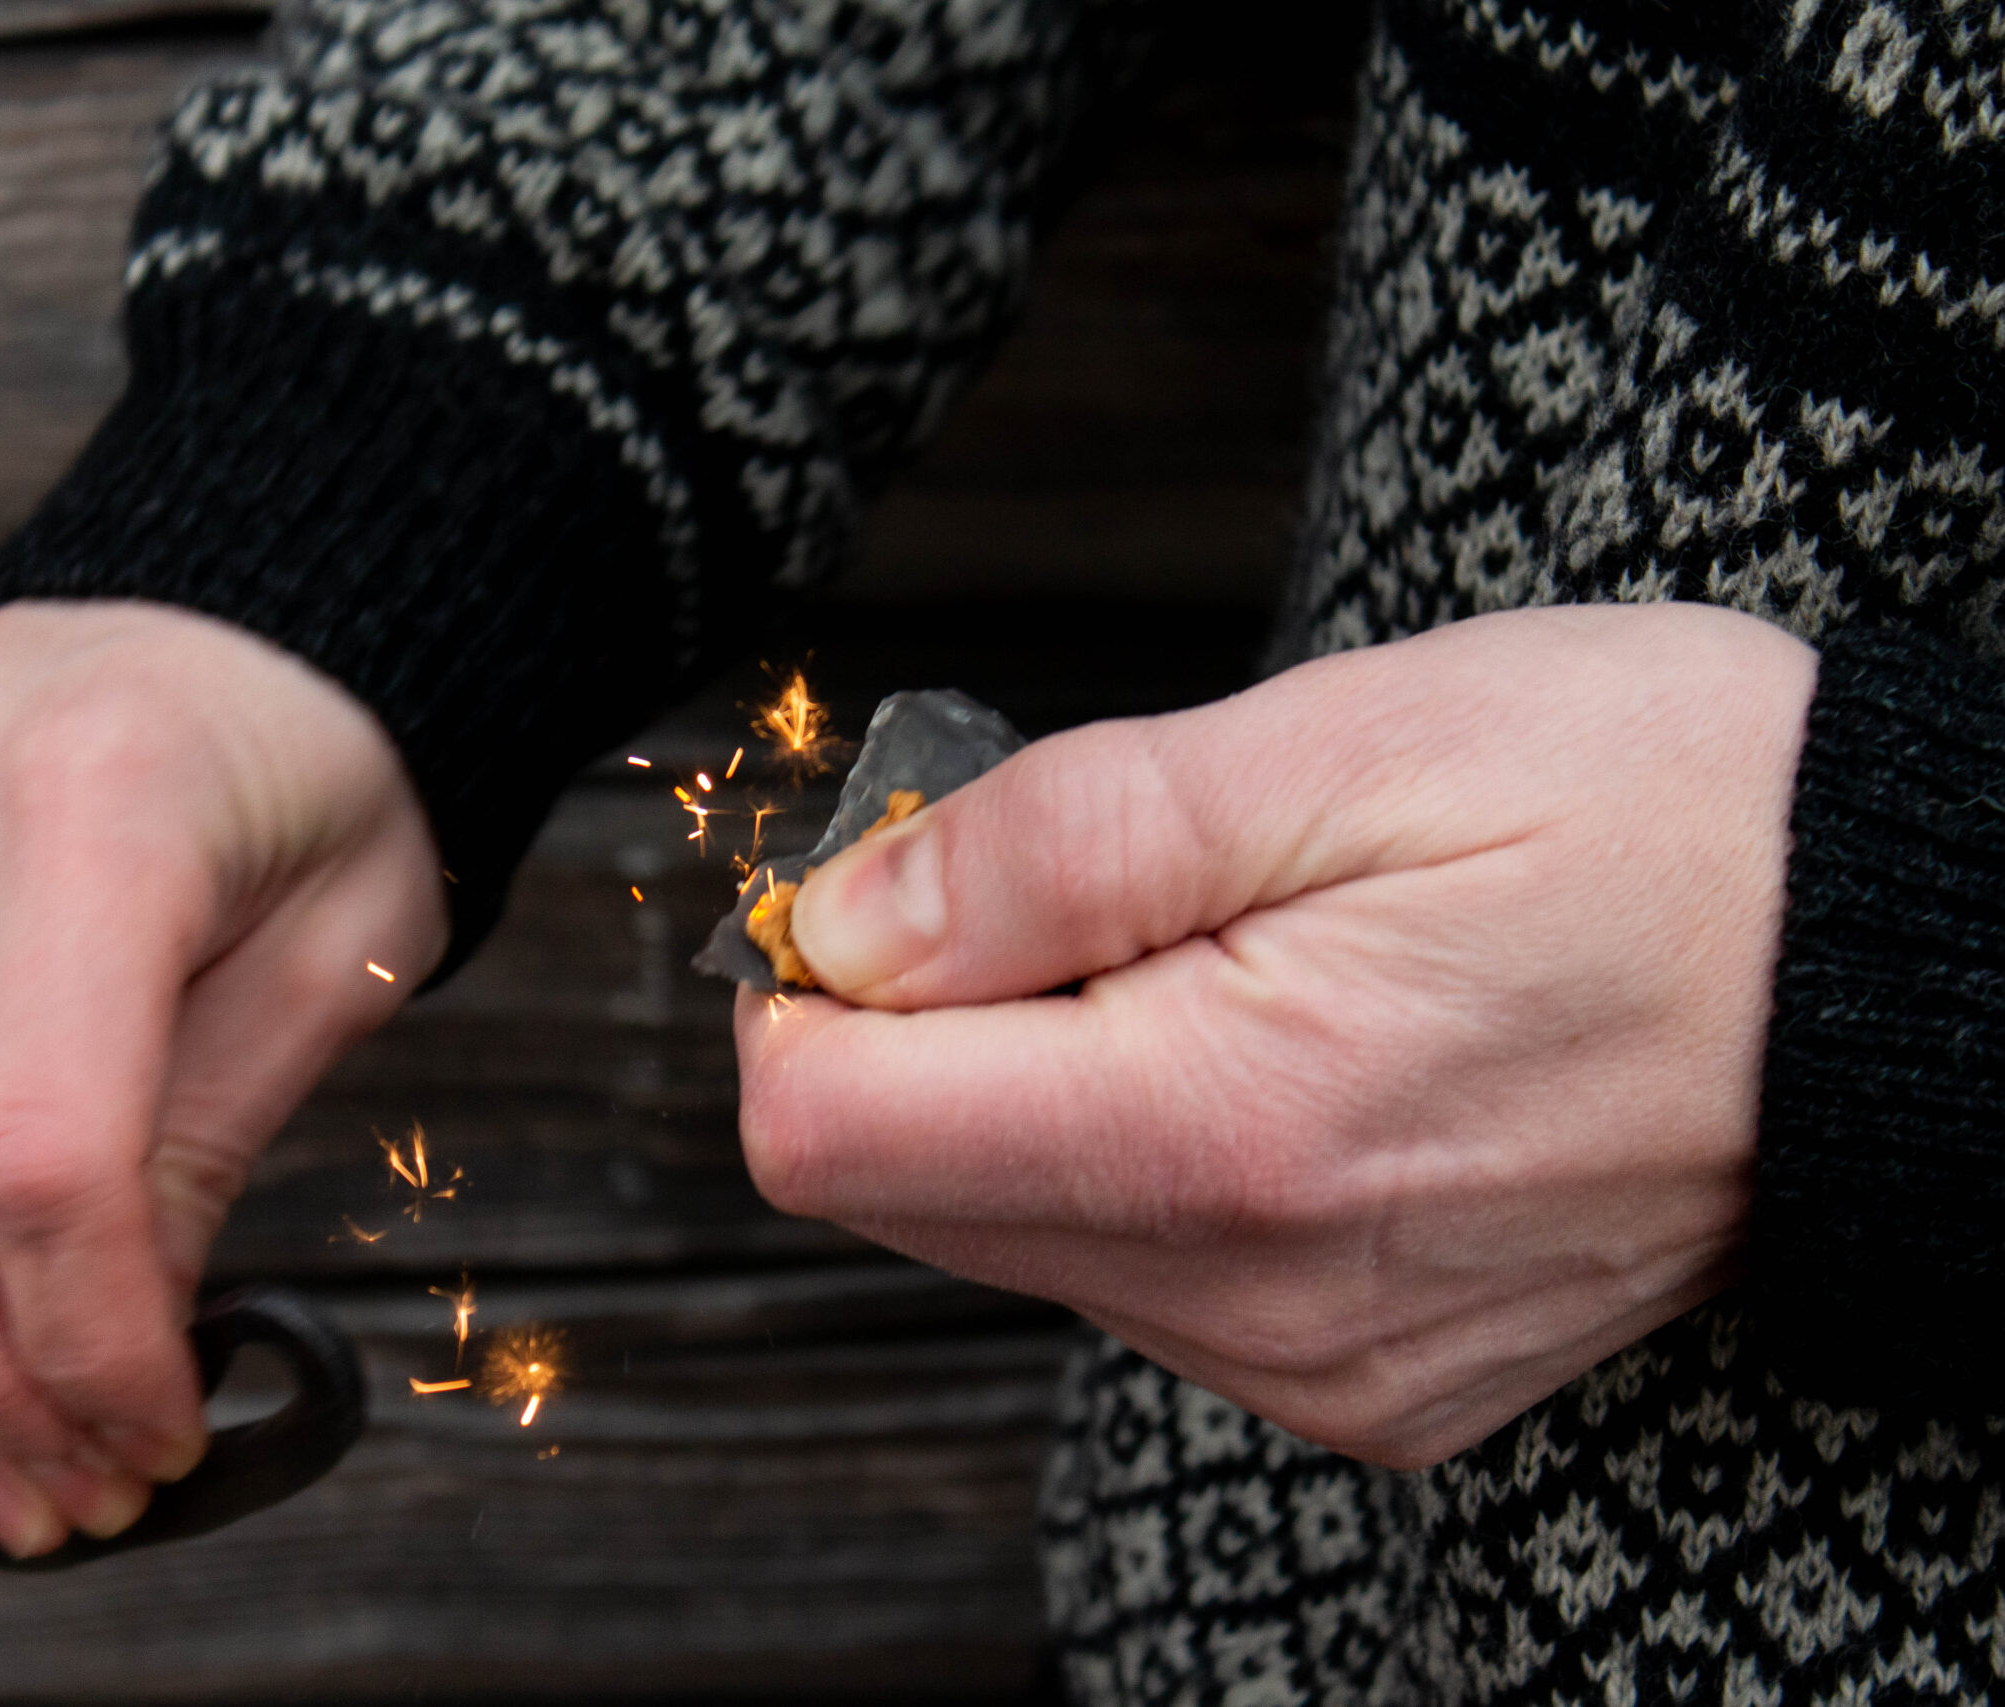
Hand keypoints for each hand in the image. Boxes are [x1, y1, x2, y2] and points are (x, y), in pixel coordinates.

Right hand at [0, 601, 444, 1553]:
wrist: (280, 597)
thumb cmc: (348, 765)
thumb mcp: (340, 950)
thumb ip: (210, 1136)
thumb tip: (120, 1351)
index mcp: (102, 800)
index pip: (42, 1141)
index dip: (89, 1332)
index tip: (159, 1432)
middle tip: (63, 1491)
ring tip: (1, 1453)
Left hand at [736, 604, 1816, 1467]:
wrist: (1908, 974)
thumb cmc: (1666, 815)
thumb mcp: (1348, 742)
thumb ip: (1055, 846)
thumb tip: (841, 925)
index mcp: (1226, 1136)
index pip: (826, 1132)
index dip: (808, 985)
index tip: (902, 875)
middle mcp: (1255, 1301)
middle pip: (900, 1189)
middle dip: (926, 1023)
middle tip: (1094, 880)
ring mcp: (1312, 1362)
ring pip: (1013, 1231)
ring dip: (1043, 1080)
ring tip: (1227, 946)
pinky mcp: (1362, 1379)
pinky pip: (1141, 1272)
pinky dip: (1144, 1147)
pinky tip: (1277, 1041)